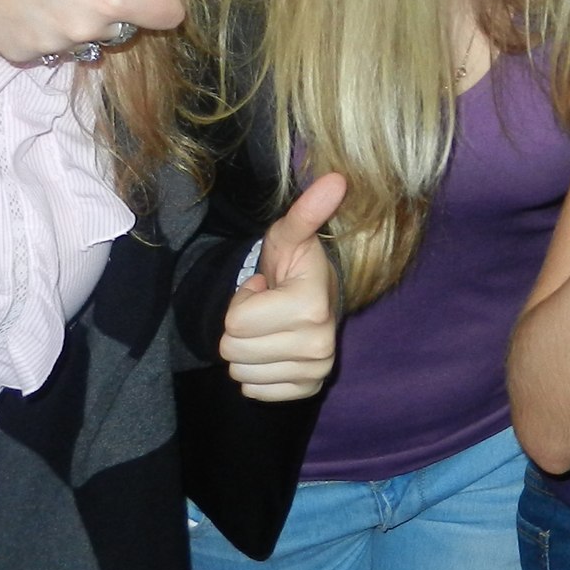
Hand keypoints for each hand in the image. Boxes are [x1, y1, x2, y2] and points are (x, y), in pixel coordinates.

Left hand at [218, 171, 345, 400]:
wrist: (316, 297)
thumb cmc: (294, 264)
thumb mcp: (290, 234)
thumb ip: (306, 211)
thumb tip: (336, 179)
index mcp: (312, 307)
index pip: (235, 321)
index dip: (243, 299)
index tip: (266, 287)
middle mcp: (319, 346)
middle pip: (233, 350)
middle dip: (242, 326)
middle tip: (267, 308)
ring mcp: (315, 371)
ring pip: (240, 373)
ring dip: (249, 348)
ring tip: (271, 326)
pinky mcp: (307, 390)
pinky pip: (254, 390)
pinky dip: (258, 371)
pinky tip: (275, 349)